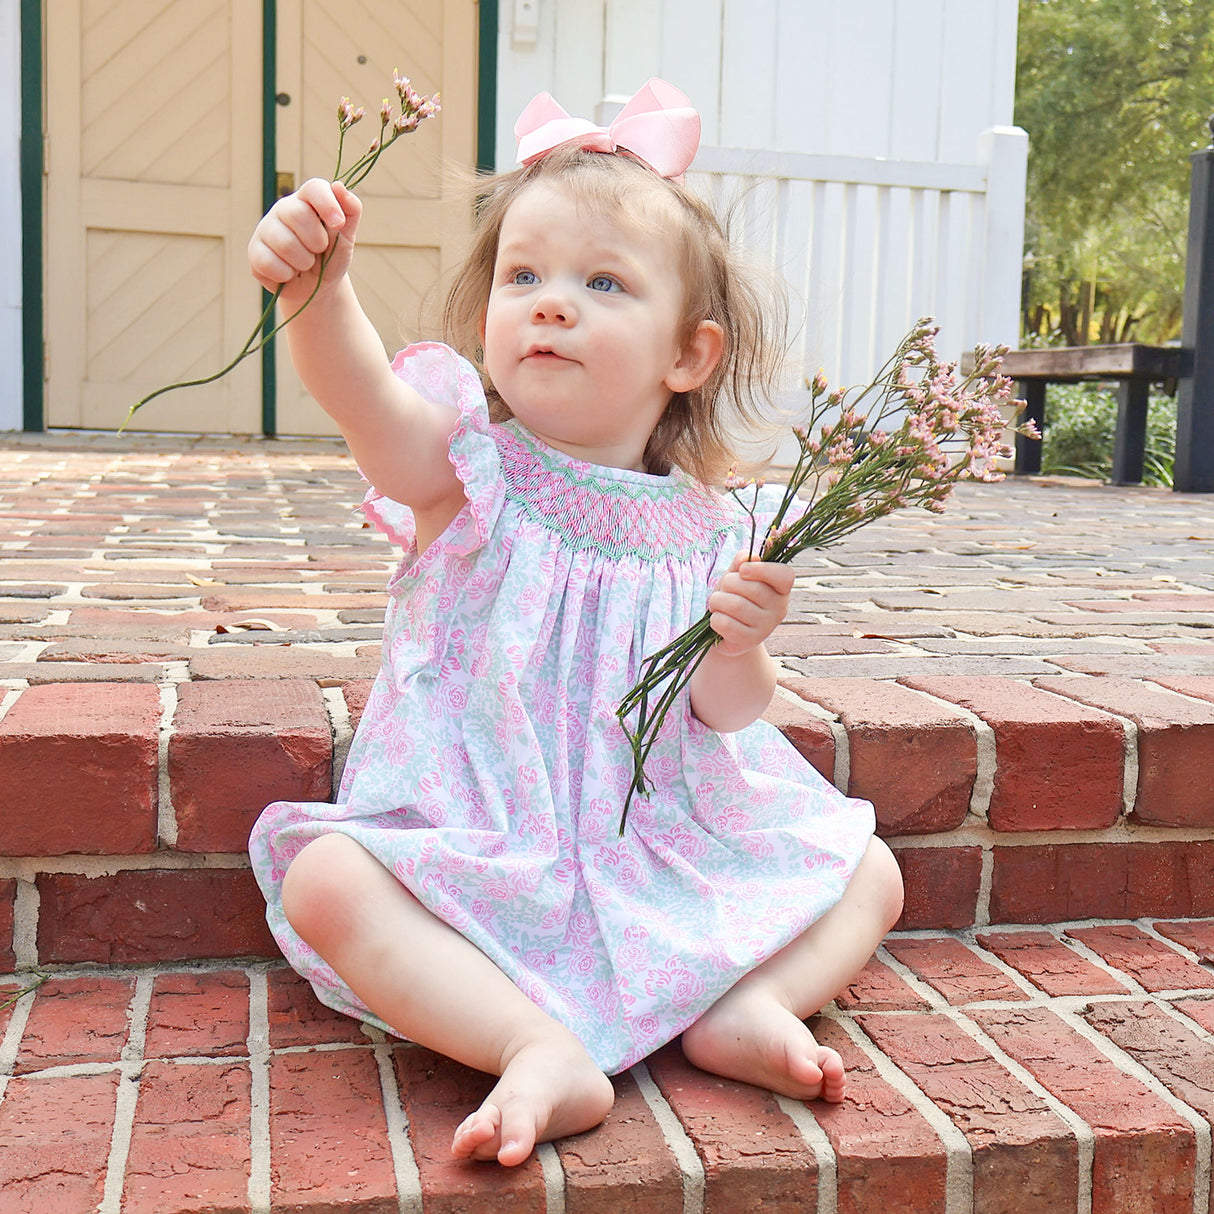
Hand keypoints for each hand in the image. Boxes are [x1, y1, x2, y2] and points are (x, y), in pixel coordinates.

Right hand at [247, 178, 361, 307]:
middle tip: (319, 250)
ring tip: (305, 264)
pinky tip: (289, 273)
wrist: (317, 287)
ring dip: (303, 262)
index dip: (327, 203)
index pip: (314, 188)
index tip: (338, 223)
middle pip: (297, 214)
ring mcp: (265, 229)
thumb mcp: (346, 236)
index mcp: (307, 200)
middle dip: (316, 241)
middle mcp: (283, 209)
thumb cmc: (330, 257)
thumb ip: (350, 211)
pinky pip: (269, 263)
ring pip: (284, 243)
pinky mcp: (254, 251)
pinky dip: (286, 275)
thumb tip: (338, 186)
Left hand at [706, 554, 794, 657]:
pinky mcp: (749, 641)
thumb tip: (747, 557)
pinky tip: (718, 621)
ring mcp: (766, 627)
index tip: (743, 570)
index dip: (762, 569)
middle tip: (723, 591)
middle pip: (752, 588)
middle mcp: (779, 608)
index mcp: (780, 589)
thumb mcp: (736, 577)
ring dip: (717, 601)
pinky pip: (726, 623)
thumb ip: (741, 563)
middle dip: (728, 584)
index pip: (785, 575)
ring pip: (736, 605)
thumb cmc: (732, 598)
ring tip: (717, 605)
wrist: (725, 633)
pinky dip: (715, 618)